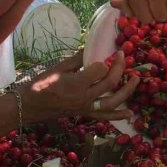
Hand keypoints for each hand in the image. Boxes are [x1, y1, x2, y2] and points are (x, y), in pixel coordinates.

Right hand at [20, 50, 138, 121]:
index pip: (100, 70)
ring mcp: (86, 108)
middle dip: (120, 69)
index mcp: (76, 83)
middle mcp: (84, 97)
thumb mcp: (58, 68)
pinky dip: (118, 116)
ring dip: (127, 91)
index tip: (105, 54)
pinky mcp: (86, 115)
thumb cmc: (41, 84)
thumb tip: (92, 49)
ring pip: (113, 102)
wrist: (30, 106)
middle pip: (110, 84)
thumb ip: (77, 59)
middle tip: (124, 57)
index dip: (105, 61)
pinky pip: (105, 117)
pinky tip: (130, 113)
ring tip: (136, 79)